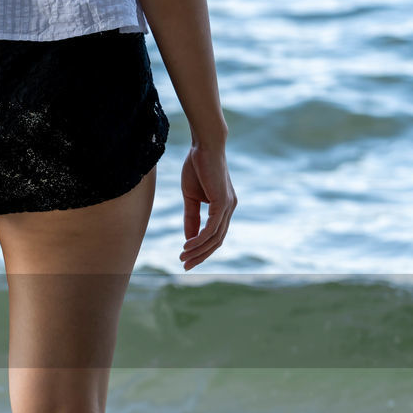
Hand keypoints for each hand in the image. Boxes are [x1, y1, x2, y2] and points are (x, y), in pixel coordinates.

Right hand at [179, 142, 235, 269]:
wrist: (204, 146)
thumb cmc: (197, 167)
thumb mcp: (190, 197)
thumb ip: (191, 217)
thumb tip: (189, 238)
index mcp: (223, 207)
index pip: (215, 235)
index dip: (202, 250)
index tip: (186, 259)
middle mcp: (229, 209)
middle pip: (217, 241)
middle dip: (201, 256)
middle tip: (185, 266)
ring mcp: (228, 206)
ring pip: (215, 237)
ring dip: (198, 250)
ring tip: (182, 257)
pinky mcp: (223, 203)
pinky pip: (211, 228)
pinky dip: (199, 239)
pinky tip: (187, 245)